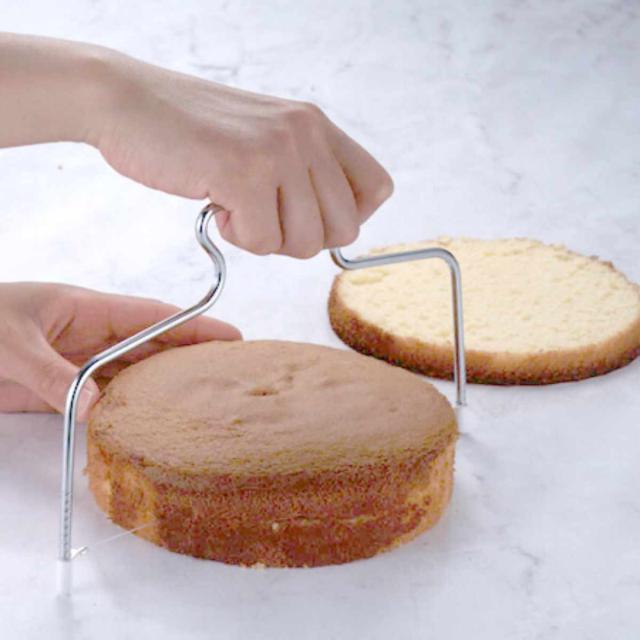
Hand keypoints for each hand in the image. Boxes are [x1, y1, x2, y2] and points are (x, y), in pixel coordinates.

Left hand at [0, 283, 239, 419]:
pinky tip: (149, 420)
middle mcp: (90, 336)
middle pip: (153, 346)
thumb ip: (52, 375)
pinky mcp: (60, 389)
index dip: (195, 325)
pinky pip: (104, 398)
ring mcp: (77, 363)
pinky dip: (128, 409)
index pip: (154, 317)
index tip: (232, 336)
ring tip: (203, 399)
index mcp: (86, 309)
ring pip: (133, 374)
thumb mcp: (9, 344)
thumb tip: (95, 408)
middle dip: (192, 357)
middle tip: (231, 374)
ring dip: (165, 386)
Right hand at [90, 49, 393, 256]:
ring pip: (306, 242)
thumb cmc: (192, 131)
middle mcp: (307, 133)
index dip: (347, 217)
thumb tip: (333, 232)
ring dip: (265, 238)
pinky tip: (213, 200)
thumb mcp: (263, 139)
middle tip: (261, 215)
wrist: (127, 102)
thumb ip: (303, 174)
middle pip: (344, 229)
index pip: (378, 189)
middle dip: (300, 239)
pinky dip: (235, 235)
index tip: (305, 215)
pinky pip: (263, 241)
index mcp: (317, 125)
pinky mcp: (244, 172)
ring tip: (233, 202)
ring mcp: (278, 151)